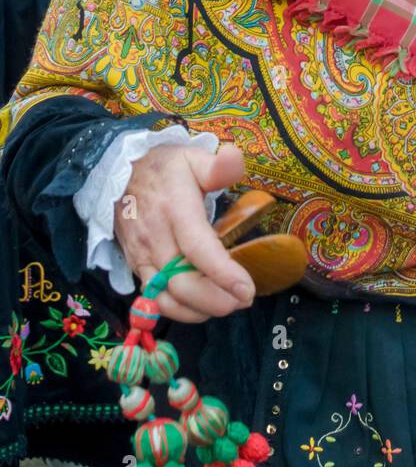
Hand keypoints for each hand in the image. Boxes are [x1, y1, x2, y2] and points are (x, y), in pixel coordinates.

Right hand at [114, 142, 254, 322]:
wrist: (118, 173)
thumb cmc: (164, 168)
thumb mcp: (192, 158)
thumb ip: (218, 165)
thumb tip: (236, 157)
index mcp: (174, 209)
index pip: (197, 247)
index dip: (222, 273)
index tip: (247, 289)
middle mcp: (155, 237)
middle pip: (181, 282)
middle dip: (215, 300)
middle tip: (244, 300)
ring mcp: (142, 256)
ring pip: (166, 298)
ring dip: (198, 310)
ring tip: (227, 304)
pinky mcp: (136, 267)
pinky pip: (154, 299)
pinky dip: (179, 310)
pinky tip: (202, 307)